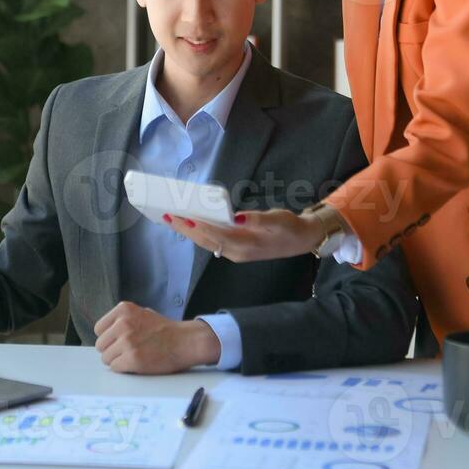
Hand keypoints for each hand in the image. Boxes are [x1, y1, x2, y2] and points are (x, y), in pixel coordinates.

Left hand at [92, 302, 220, 374]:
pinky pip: (115, 368)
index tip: (118, 341)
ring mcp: (127, 341)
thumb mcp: (142, 313)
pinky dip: (123, 369)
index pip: (99, 329)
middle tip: (127, 352)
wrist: (185, 341)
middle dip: (111, 350)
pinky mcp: (133, 358)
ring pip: (106, 358)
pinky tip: (136, 364)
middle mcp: (123, 324)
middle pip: (101, 345)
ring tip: (133, 357)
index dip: (108, 338)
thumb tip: (106, 333)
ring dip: (117, 361)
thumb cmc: (165, 330)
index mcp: (123, 310)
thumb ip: (123, 320)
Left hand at [162, 208, 325, 261]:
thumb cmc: (289, 227)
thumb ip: (256, 219)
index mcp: (247, 244)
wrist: (301, 240)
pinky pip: (212, 242)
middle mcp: (238, 252)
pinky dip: (199, 233)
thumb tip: (235, 218)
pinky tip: (190, 224)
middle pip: (206, 241)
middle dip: (185, 229)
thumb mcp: (277, 220)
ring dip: (189, 232)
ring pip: (207, 242)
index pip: (217, 234)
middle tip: (167, 215)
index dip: (200, 225)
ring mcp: (235, 253)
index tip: (183, 216)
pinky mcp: (235, 250)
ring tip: (172, 218)